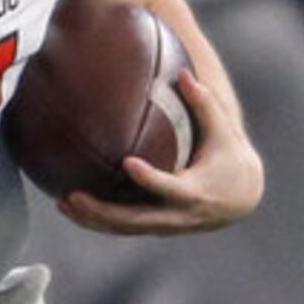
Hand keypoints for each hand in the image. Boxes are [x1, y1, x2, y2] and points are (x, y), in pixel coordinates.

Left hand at [58, 70, 264, 236]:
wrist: (241, 199)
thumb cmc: (228, 158)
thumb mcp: (223, 133)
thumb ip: (204, 105)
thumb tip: (185, 73)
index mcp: (196, 192)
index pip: (169, 187)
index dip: (149, 178)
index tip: (127, 163)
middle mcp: (180, 214)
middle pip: (137, 218)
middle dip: (103, 210)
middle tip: (72, 195)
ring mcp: (166, 225)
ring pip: (125, 229)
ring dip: (92, 219)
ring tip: (62, 203)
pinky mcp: (156, 228)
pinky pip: (124, 229)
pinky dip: (98, 223)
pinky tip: (72, 209)